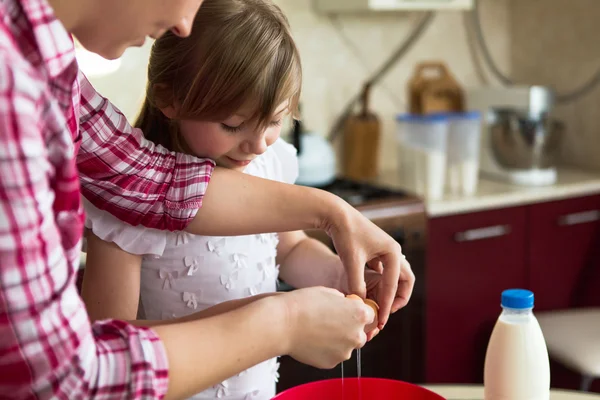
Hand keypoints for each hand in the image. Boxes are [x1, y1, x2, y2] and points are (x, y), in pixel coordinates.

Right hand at [280, 287, 373, 368]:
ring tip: (316, 331)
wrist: (283, 323)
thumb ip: (343, 302)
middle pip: (360, 334)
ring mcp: (344, 352)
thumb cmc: (303, 304)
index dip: (358, 313)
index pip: (370, 316)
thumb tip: (345, 307)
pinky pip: (332, 355)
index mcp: (359, 314)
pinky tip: (311, 340)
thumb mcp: (329, 292)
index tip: (347, 312)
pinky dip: (325, 350)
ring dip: (337, 341)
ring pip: (345, 346)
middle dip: (349, 329)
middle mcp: (356, 335)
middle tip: (330, 323)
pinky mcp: (331, 363)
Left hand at [323, 198, 410, 327]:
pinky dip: (380, 285)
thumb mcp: (351, 262)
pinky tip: (370, 294)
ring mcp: (386, 251)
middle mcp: (394, 252)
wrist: (335, 215)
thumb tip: (360, 304)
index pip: (394, 285)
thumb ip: (356, 284)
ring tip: (379, 306)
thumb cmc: (345, 235)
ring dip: (390, 292)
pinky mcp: (376, 252)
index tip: (381, 320)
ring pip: (396, 277)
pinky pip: (384, 273)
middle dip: (398, 299)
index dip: (388, 304)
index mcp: (393, 252)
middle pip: (405, 281)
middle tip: (387, 314)